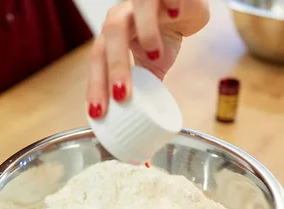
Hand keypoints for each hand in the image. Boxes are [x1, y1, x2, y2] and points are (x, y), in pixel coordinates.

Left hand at [87, 0, 208, 119]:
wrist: (187, 5)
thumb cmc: (164, 32)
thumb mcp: (153, 63)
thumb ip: (144, 85)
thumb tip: (139, 121)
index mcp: (113, 37)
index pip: (98, 60)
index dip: (96, 86)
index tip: (98, 113)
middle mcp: (123, 16)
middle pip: (111, 37)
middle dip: (115, 68)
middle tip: (121, 96)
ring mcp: (142, 1)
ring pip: (136, 10)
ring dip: (144, 32)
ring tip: (156, 53)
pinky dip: (170, 4)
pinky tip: (174, 16)